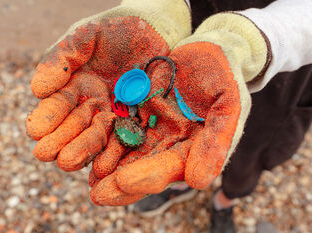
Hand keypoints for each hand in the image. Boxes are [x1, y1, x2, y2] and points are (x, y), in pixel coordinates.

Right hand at [25, 0, 190, 170]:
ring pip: (97, 139)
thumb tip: (37, 90)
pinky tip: (103, 166)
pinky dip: (114, 154)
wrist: (155, 31)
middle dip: (60, 140)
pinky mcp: (138, 123)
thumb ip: (61, 59)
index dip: (47, 117)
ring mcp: (115, 117)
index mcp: (75, 87)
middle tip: (46, 153)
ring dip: (83, 150)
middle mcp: (92, 106)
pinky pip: (126, 141)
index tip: (35, 130)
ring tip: (70, 161)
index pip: (57, 106)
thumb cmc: (116, 29)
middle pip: (74, 128)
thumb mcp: (85, 36)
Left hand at [89, 13, 270, 204]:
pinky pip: (118, 125)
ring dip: (105, 164)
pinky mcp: (138, 110)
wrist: (209, 52)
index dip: (148, 176)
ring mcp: (152, 128)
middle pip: (144, 168)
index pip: (170, 167)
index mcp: (191, 147)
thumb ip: (217, 141)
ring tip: (83, 176)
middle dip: (121, 183)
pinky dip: (102, 136)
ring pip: (126, 151)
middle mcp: (169, 143)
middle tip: (98, 194)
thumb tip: (197, 182)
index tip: (123, 182)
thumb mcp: (228, 104)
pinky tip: (83, 144)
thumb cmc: (223, 76)